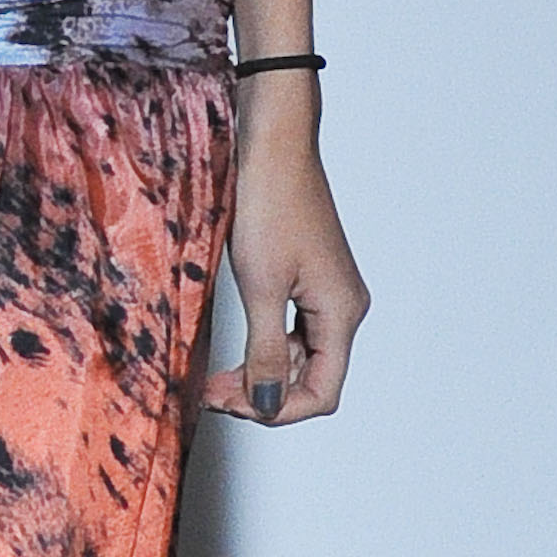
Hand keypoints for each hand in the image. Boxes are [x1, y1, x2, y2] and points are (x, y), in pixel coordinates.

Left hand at [203, 108, 367, 426]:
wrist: (274, 146)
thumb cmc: (271, 203)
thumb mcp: (260, 286)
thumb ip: (266, 352)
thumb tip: (265, 404)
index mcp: (342, 313)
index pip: (322, 394)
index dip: (276, 411)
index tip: (229, 404)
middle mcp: (344, 308)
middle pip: (311, 379)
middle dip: (262, 393)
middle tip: (212, 391)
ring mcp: (328, 293)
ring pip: (299, 356)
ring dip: (260, 371)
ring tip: (215, 374)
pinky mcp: (310, 279)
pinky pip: (292, 329)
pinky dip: (264, 345)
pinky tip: (234, 346)